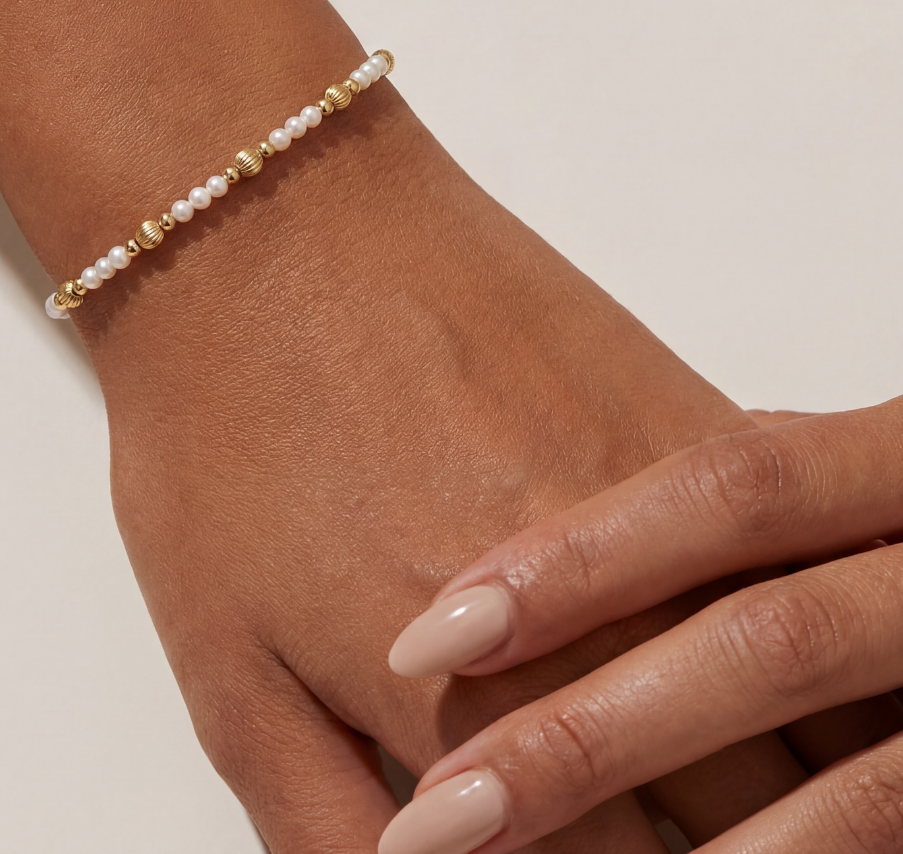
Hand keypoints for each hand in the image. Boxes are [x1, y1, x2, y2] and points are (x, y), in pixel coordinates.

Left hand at [86, 93, 806, 852]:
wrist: (264, 229)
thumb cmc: (222, 433)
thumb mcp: (226, 664)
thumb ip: (321, 825)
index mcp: (477, 710)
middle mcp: (604, 625)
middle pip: (740, 812)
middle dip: (723, 844)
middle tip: (670, 829)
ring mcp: (662, 514)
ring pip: (799, 701)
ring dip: (798, 770)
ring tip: (748, 781)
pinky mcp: (682, 422)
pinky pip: (784, 562)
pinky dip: (792, 638)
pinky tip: (762, 659)